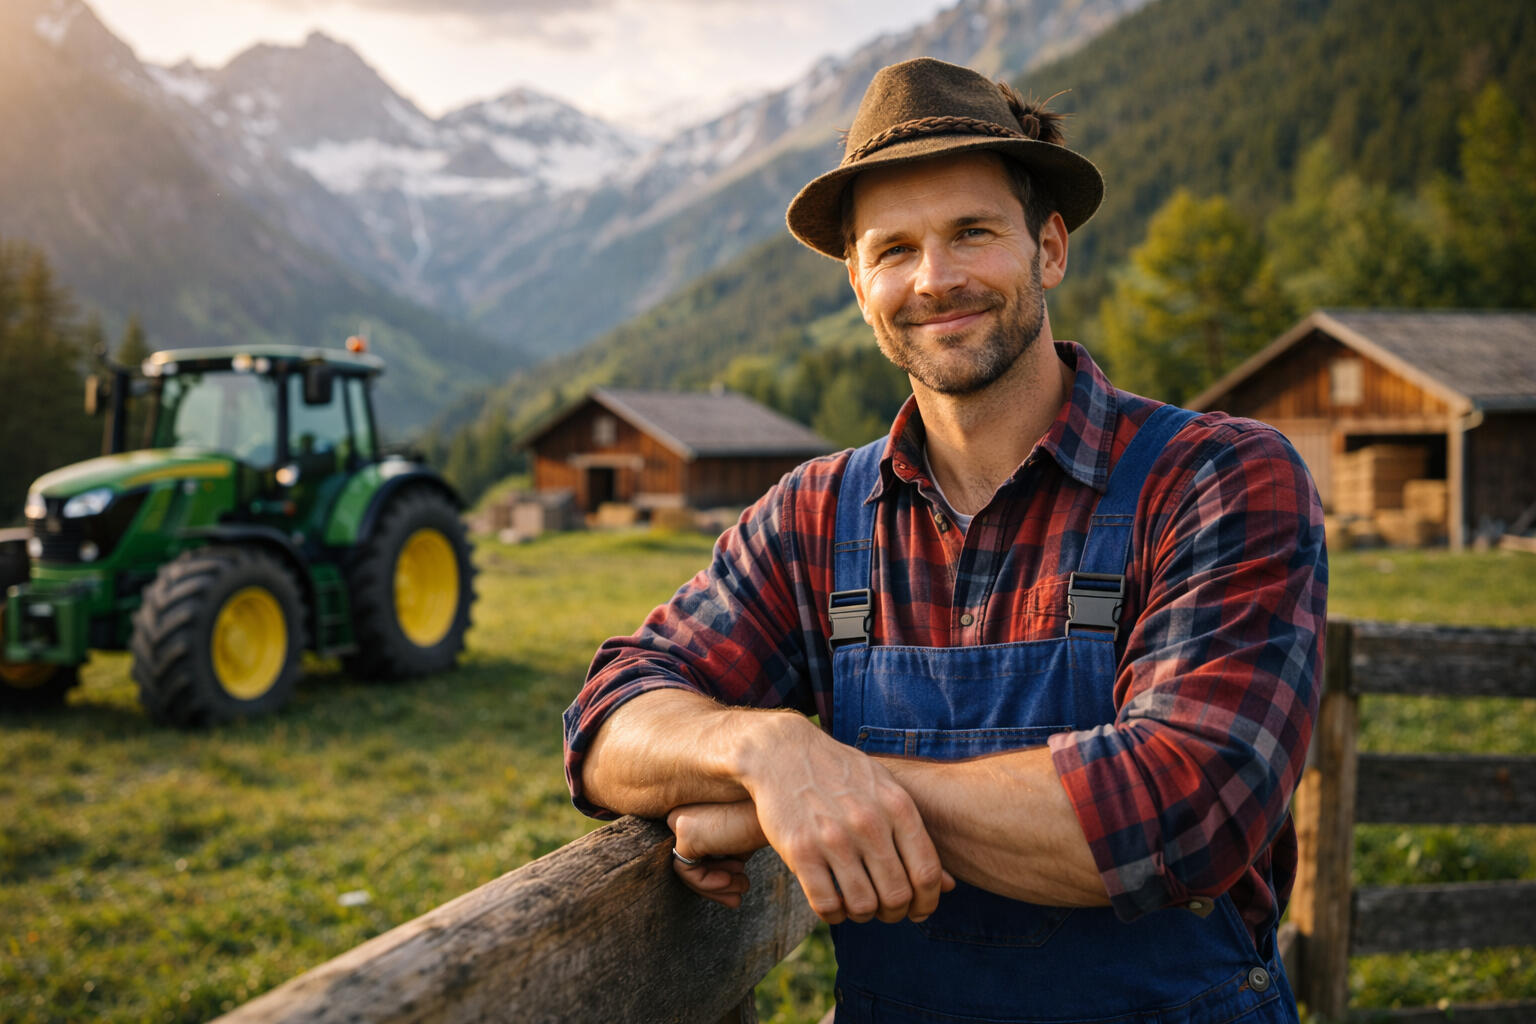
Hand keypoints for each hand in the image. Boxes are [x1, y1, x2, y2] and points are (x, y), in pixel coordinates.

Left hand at [668, 800, 767, 907]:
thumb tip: (719, 880)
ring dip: (715, 886)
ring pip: (687, 866)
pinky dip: (707, 883)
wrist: (777, 813)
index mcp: (696, 808)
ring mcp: (681, 818)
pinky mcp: (684, 831)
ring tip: (741, 888)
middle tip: (738, 899)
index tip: (743, 885)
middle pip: (690, 858)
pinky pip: (686, 870)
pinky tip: (729, 881)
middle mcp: (684, 808)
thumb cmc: (764, 825)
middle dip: (715, 884)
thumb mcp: (740, 842)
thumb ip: (723, 853)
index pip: (697, 848)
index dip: (718, 871)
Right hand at [738, 714, 953, 925]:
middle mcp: (868, 823)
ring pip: (863, 906)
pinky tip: (833, 905)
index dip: (927, 903)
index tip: (918, 911)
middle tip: (885, 910)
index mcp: (896, 806)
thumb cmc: (842, 774)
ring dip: (863, 915)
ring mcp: (833, 838)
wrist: (783, 751)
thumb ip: (914, 835)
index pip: (926, 873)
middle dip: (894, 913)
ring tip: (858, 905)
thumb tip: (950, 887)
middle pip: (896, 895)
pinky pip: (826, 905)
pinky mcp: (800, 851)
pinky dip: (833, 915)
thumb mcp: (885, 789)